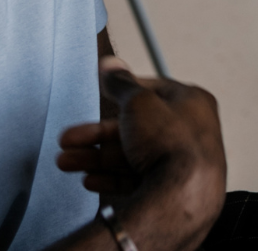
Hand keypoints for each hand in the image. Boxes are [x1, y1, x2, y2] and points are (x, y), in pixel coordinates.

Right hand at [54, 57, 225, 250]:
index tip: (99, 93)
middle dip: (95, 134)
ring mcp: (181, 161)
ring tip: (64, 162)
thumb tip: (110, 62)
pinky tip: (88, 180)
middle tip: (66, 139)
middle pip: (134, 127)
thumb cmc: (168, 141)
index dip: (122, 91)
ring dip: (95, 157)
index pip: (152, 90)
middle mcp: (190, 131)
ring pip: (130, 154)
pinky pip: (136, 179)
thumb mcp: (138, 102)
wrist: (182, 194)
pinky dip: (111, 178)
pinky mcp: (170, 188)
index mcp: (192, 102)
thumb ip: (121, 84)